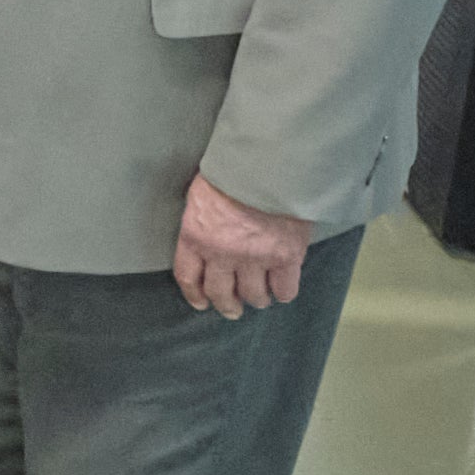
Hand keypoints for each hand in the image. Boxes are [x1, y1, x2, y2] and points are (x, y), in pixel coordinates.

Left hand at [172, 173, 312, 320]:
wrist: (269, 165)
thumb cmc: (232, 172)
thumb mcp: (200, 194)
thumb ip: (200, 221)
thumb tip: (203, 233)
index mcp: (195, 237)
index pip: (188, 277)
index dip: (195, 295)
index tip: (201, 303)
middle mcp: (222, 254)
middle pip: (220, 293)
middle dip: (227, 305)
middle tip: (233, 309)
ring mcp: (255, 258)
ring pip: (254, 295)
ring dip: (256, 299)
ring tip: (260, 298)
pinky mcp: (286, 257)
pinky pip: (285, 289)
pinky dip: (284, 293)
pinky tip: (283, 291)